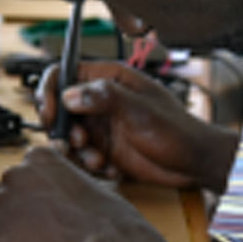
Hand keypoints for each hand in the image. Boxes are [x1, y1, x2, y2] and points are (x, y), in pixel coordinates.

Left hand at [0, 146, 177, 241]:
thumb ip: (74, 181)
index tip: (39, 201)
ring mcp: (1, 200)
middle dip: (14, 206)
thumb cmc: (111, 220)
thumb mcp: (97, 184)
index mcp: (41, 157)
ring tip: (13, 237)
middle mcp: (17, 172)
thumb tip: (78, 189)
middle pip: (2, 188)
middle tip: (34, 227)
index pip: (23, 167)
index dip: (31, 187)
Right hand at [36, 61, 235, 191]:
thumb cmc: (177, 129)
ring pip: (66, 135)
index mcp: (109, 79)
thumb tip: (69, 94)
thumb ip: (105, 97)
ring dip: (77, 151)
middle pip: (58, 107)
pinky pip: (80, 156)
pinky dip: (90, 165)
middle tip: (76, 141)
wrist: (193, 163)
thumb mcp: (140, 109)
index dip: (50, 89)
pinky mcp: (102, 148)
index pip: (65, 73)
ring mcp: (100, 125)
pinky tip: (112, 168)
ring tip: (99, 159)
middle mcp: (100, 100)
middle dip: (61, 128)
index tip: (49, 111)